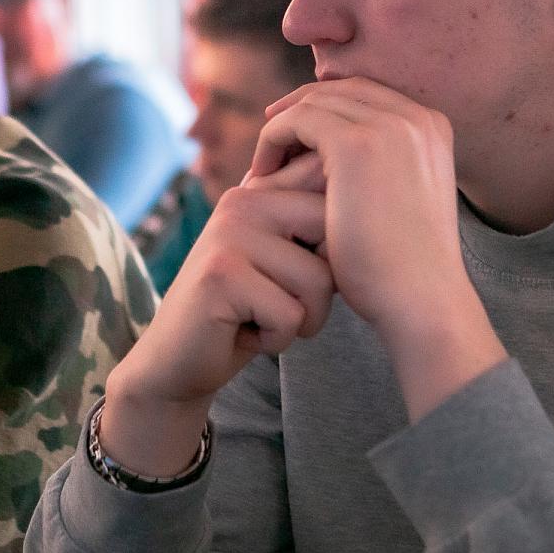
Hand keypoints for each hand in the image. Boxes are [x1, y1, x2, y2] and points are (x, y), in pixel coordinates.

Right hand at [103, 184, 332, 475]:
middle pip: (336, 239)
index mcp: (260, 190)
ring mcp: (228, 235)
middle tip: (282, 302)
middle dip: (323, 287)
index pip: (334, 199)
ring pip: (319, 281)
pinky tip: (245, 334)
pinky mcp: (220, 276)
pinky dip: (277, 339)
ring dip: (301, 318)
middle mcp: (242, 201)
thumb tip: (376, 195)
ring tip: (261, 318)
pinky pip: (291, 314)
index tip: (296, 276)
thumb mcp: (283, 261)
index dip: (336, 252)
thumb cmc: (246, 312)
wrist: (177, 361)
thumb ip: (312, 227)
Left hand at [248, 78, 466, 344]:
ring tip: (264, 164)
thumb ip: (382, 171)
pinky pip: (298, 120)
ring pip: (317, 101)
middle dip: (303, 110)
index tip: (297, 139)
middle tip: (271, 139)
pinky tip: (262, 174)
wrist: (421, 300)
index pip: (368, 97)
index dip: (327, 111)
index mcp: (433, 126)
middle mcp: (417, 116)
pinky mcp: (357, 144)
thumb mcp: (400, 201)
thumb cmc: (406, 267)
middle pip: (343, 91)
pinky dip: (274, 140)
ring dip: (285, 127)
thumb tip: (339, 165)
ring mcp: (390, 126)